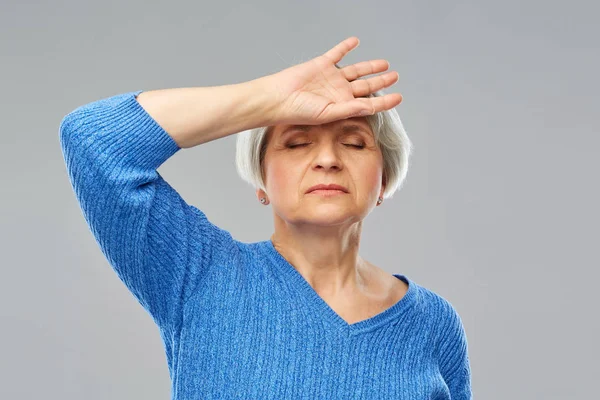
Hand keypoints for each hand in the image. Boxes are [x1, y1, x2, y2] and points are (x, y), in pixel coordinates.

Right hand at [262, 36, 402, 125]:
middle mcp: (339, 92)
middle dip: (382, 81)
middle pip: (366, 86)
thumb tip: (371, 107)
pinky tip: (355, 42)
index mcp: (342, 106)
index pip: (369, 103)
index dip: (385, 101)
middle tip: (395, 76)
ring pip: (356, 70)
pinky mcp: (322, 64)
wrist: (278, 98)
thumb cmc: (298, 111)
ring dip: (370, 66)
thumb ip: (351, 109)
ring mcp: (331, 78)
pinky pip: (337, 53)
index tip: (399, 97)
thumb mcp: (328, 114)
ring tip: (384, 63)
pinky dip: (346, 47)